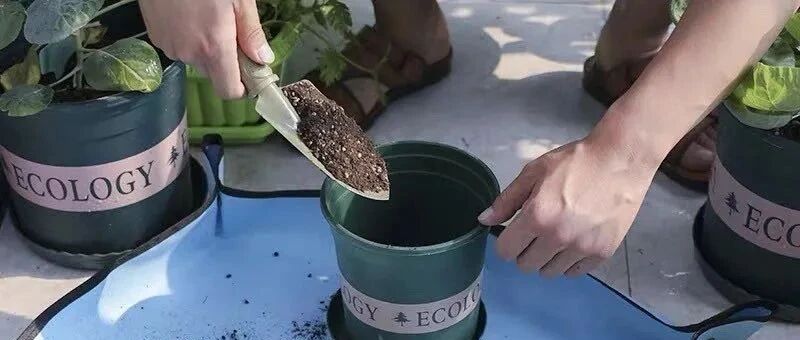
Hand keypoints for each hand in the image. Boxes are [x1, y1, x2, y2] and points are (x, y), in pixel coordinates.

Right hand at [139, 0, 272, 97]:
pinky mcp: (156, 37)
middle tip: (232, 33)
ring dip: (205, 48)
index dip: (242, 88)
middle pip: (214, 73)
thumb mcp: (239, 1)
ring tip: (208, 18)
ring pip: (196, 59)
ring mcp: (169, 46)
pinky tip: (190, 15)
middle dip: (225, 61)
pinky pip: (179, 47)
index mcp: (214, 48)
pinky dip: (188, 38)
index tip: (250, 75)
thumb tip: (263, 59)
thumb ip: (251, 33)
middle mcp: (189, 53)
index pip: (228, 90)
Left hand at [478, 138, 656, 276]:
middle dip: (524, 250)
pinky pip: (574, 272)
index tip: (514, 232)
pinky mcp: (602, 253)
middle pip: (525, 265)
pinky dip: (569, 262)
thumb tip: (484, 220)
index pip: (506, 251)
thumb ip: (506, 200)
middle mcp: (557, 238)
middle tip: (535, 232)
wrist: (620, 160)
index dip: (506, 242)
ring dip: (546, 258)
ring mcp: (582, 248)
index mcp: (536, 217)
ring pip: (549, 272)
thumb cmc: (574, 162)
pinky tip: (573, 242)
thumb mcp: (533, 172)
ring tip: (555, 236)